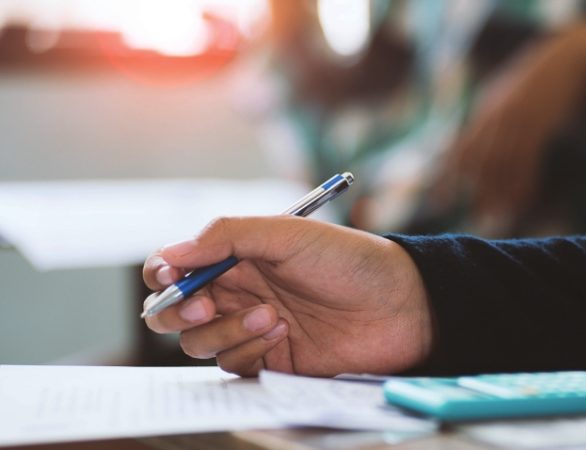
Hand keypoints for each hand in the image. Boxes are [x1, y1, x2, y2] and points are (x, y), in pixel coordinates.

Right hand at [142, 216, 432, 376]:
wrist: (399, 305)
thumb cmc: (348, 260)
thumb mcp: (287, 234)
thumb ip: (227, 236)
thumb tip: (169, 253)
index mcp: (237, 257)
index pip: (176, 266)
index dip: (164, 273)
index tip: (173, 276)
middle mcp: (238, 293)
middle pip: (176, 311)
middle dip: (179, 311)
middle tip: (207, 305)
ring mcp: (251, 328)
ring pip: (201, 342)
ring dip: (226, 331)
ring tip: (271, 315)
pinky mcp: (270, 361)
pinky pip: (233, 366)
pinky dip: (249, 351)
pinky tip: (283, 333)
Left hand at [431, 20, 585, 235]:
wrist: (566, 60)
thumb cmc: (533, 81)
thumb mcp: (502, 95)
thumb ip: (485, 118)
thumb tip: (466, 141)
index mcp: (483, 112)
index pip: (459, 149)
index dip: (447, 175)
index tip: (439, 199)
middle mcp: (495, 118)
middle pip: (480, 162)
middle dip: (478, 190)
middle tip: (478, 216)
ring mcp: (516, 121)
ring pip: (503, 165)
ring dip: (500, 192)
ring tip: (498, 215)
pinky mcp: (539, 125)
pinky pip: (527, 161)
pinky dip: (523, 183)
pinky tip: (521, 200)